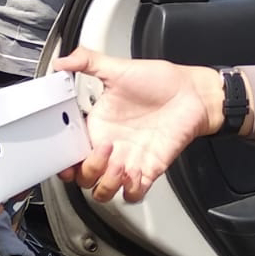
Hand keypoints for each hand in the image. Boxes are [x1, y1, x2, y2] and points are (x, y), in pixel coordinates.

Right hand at [53, 49, 223, 201]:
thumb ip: (88, 61)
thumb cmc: (160, 81)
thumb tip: (62, 61)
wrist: (192, 93)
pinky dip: (130, 191)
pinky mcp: (149, 169)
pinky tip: (135, 173)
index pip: (70, 153)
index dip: (64, 160)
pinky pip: (133, 194)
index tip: (65, 156)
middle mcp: (110, 147)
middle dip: (88, 171)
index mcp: (98, 126)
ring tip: (119, 164)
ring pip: (104, 191)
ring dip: (107, 183)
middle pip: (84, 178)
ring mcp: (129, 160)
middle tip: (104, 150)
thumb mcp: (119, 68)